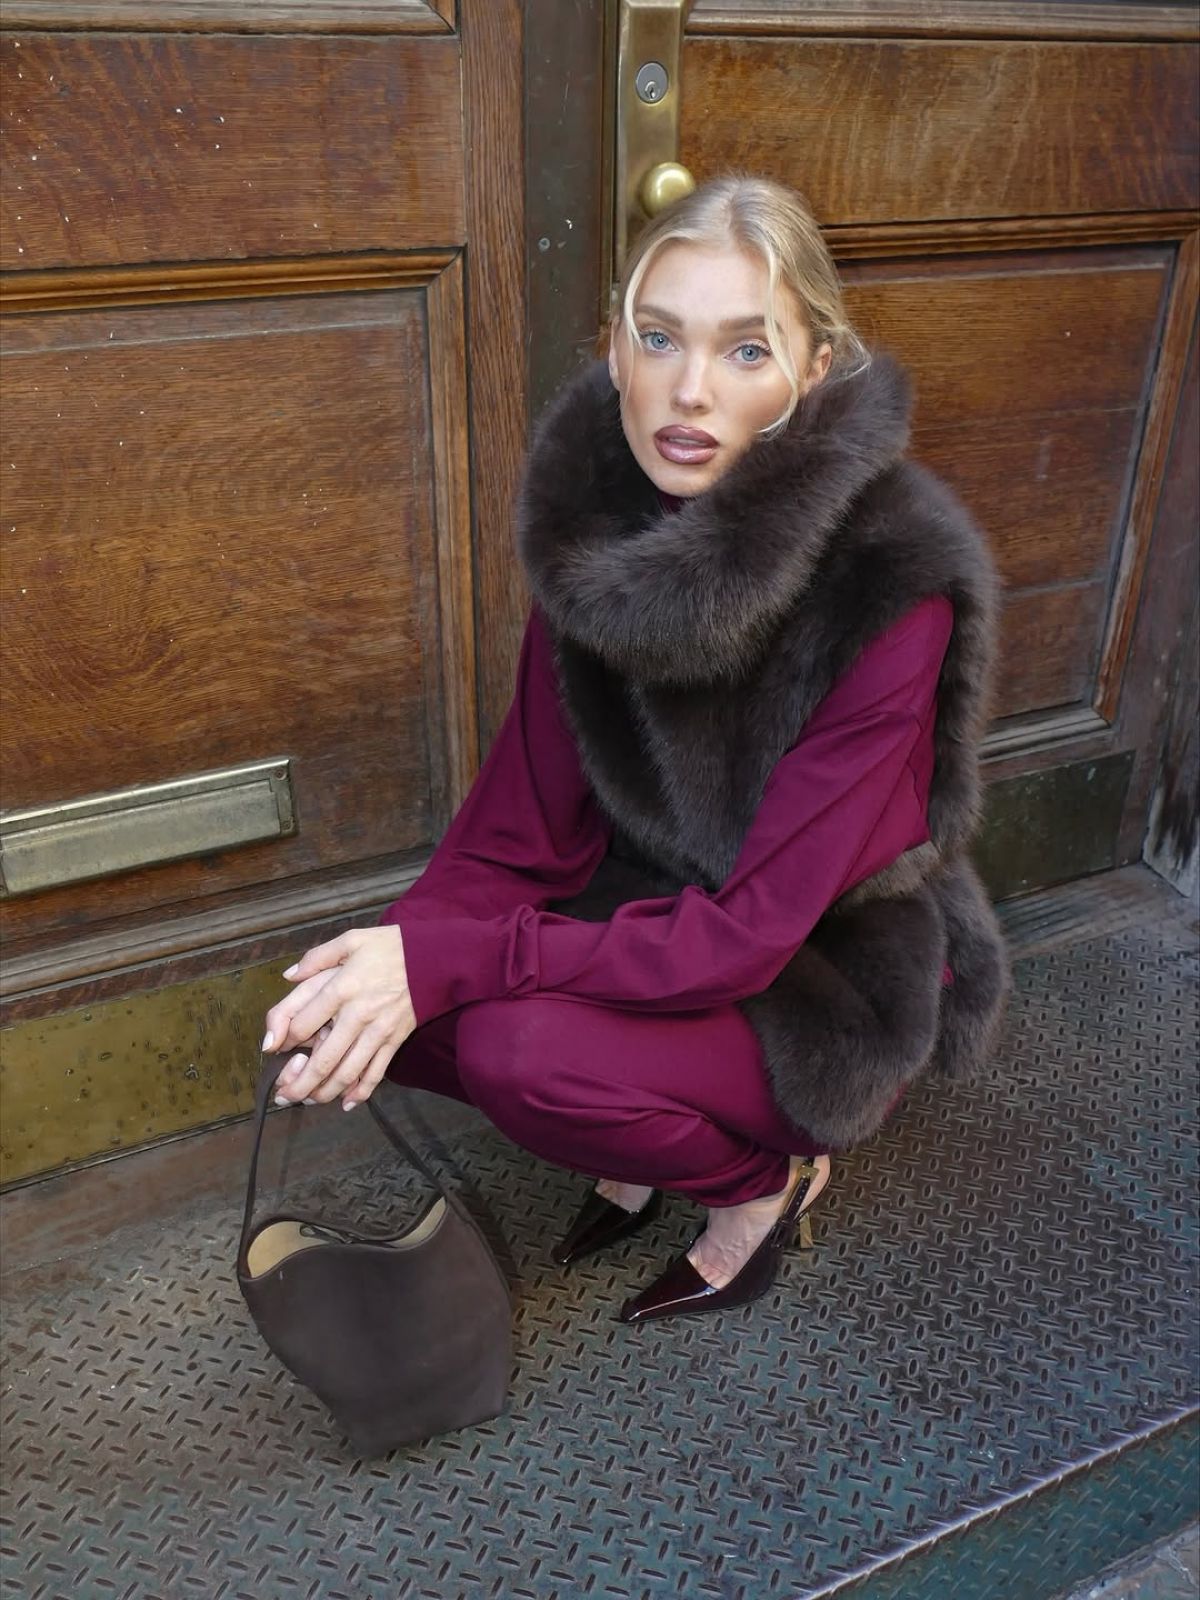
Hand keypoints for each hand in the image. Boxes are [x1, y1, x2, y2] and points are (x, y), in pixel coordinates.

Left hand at [263, 926, 415, 1109]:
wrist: (438, 958)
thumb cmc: (392, 946)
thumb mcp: (351, 940)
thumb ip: (317, 957)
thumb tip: (289, 976)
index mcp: (341, 988)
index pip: (303, 1023)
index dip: (282, 1040)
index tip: (273, 1048)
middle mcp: (357, 1015)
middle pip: (323, 1059)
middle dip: (299, 1083)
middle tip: (282, 1096)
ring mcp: (378, 1031)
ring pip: (347, 1073)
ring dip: (324, 1093)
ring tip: (306, 1102)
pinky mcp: (395, 1040)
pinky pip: (376, 1073)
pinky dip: (361, 1092)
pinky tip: (346, 1103)